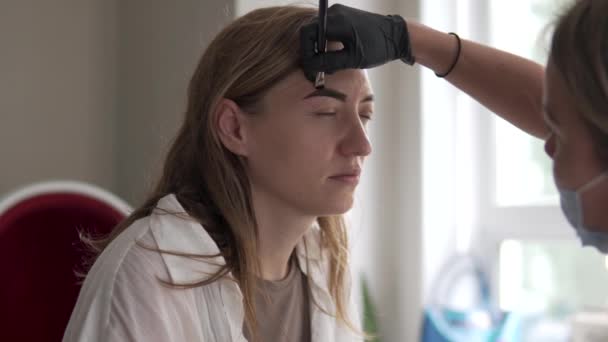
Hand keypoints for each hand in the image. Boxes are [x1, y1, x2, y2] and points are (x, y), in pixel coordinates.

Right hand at [300, 4, 414, 80]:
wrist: (397, 35)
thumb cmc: (378, 47)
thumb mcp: (352, 59)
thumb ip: (328, 62)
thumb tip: (310, 66)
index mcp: (336, 21)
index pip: (307, 33)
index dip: (305, 52)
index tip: (310, 68)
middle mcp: (334, 13)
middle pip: (311, 33)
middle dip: (311, 53)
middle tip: (316, 71)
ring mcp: (339, 13)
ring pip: (318, 33)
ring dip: (318, 50)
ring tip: (327, 67)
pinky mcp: (344, 18)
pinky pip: (327, 31)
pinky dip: (326, 44)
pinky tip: (333, 58)